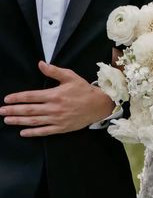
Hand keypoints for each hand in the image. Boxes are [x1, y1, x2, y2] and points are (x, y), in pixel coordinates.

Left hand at [0, 61, 114, 136]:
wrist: (98, 105)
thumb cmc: (84, 90)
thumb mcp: (71, 77)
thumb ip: (54, 71)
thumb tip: (40, 64)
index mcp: (54, 95)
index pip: (31, 96)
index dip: (17, 98)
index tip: (7, 100)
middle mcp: (54, 108)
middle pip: (29, 110)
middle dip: (13, 111)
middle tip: (1, 112)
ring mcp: (57, 119)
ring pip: (34, 121)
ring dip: (19, 121)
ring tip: (7, 121)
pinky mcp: (62, 128)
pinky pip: (45, 131)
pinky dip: (33, 132)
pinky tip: (23, 133)